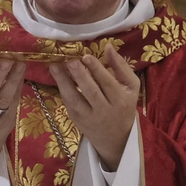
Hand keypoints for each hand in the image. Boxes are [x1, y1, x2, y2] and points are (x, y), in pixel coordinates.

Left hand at [49, 45, 139, 169]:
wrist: (117, 138)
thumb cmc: (124, 105)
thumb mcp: (131, 86)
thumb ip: (120, 66)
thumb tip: (108, 46)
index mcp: (120, 99)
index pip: (107, 83)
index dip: (97, 69)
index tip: (85, 56)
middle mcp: (105, 110)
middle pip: (91, 92)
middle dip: (80, 76)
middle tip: (70, 61)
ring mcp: (89, 117)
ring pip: (75, 99)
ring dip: (63, 82)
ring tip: (54, 67)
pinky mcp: (77, 120)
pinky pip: (69, 104)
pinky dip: (62, 90)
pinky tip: (57, 77)